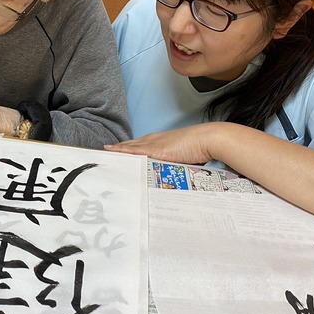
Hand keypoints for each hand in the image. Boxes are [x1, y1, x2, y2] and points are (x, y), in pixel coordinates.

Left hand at [105, 123, 224, 163]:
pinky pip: (134, 150)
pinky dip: (123, 151)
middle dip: (120, 148)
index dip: (130, 147)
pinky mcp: (155, 149)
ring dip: (118, 149)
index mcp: (162, 141)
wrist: (208, 140)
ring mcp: (154, 143)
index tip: (119, 150)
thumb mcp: (185, 157)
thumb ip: (177, 163)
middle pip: (132, 144)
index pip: (141, 144)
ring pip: (130, 146)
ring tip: (105, 152)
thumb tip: (177, 173)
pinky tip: (113, 152)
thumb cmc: (201, 147)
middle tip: (106, 151)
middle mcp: (155, 140)